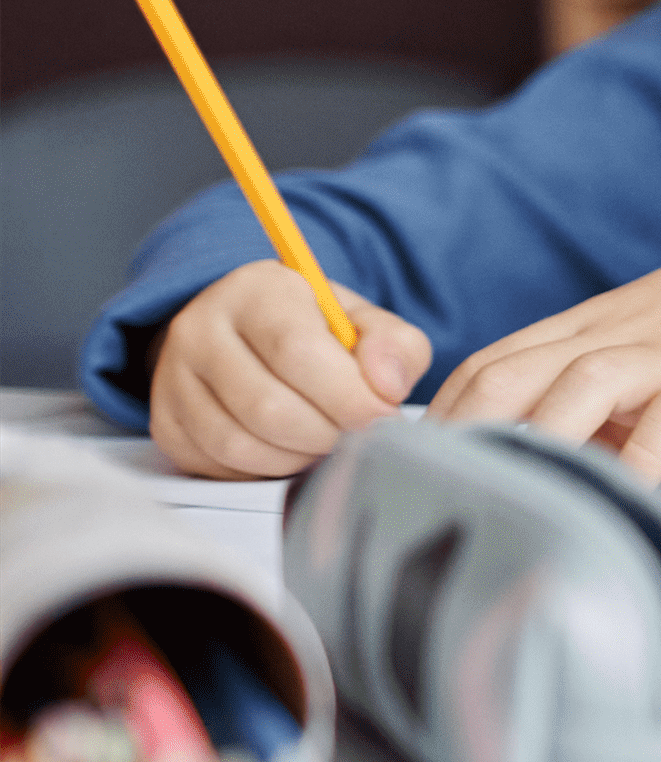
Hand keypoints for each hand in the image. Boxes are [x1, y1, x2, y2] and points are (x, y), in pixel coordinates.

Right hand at [149, 261, 432, 476]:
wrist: (247, 334)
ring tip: (326, 441)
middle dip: (327, 434)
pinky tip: (290, 449)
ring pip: (239, 444)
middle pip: (268, 407)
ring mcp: (173, 379)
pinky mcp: (166, 423)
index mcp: (256, 291)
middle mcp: (200, 329)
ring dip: (297, 457)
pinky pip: (218, 465)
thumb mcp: (362, 319)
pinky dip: (264, 469)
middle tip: (357, 435)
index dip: (348, 396)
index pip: (297, 351)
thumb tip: (387, 387)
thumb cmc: (313, 329)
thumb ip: (393, 345)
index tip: (383, 415)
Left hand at [432, 203, 660, 482]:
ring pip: (570, 395)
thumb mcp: (653, 343)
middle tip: (410, 501)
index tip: (392, 474)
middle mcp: (611, 340)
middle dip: (451, 440)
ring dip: (523, 448)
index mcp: (586, 331)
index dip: (430, 420)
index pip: (482, 368)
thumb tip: (549, 468)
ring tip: (486, 507)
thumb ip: (599, 400)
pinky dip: (631, 467)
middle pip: (504, 378)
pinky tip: (611, 506)